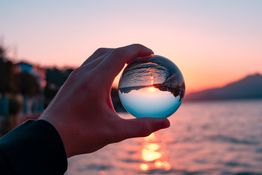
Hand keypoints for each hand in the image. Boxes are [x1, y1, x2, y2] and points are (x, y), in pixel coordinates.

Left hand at [40, 44, 169, 156]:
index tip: (151, 53)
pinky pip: (90, 64)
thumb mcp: (114, 132)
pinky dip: (104, 62)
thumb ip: (141, 127)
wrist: (48, 138)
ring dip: (115, 55)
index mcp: (95, 81)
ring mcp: (75, 76)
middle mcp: (84, 73)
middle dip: (128, 51)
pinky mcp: (71, 82)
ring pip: (98, 56)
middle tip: (143, 58)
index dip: (137, 50)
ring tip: (128, 64)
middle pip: (109, 51)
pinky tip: (109, 77)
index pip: (119, 55)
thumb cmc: (80, 135)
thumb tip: (165, 123)